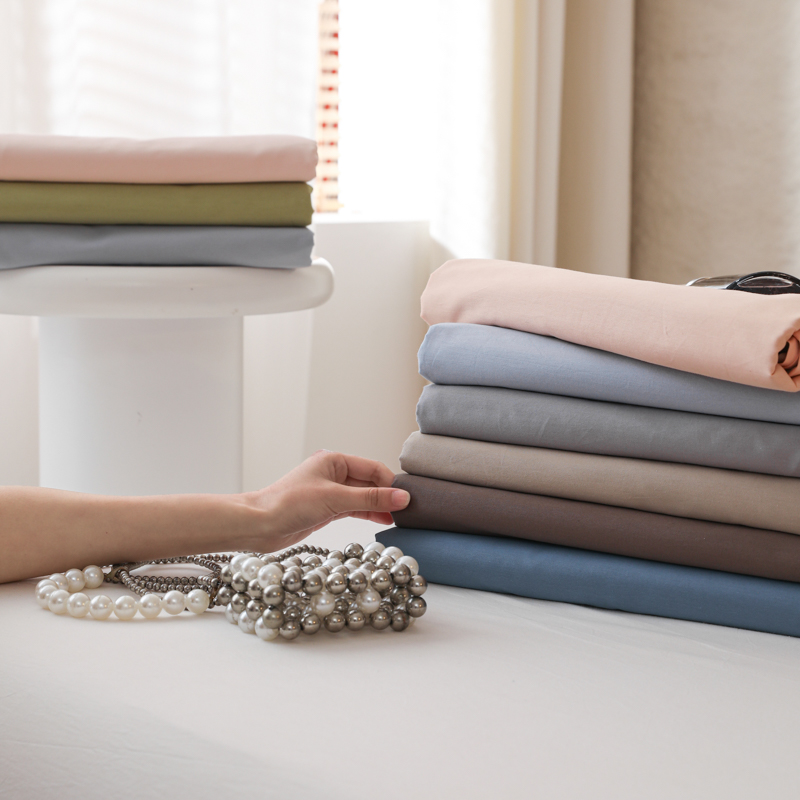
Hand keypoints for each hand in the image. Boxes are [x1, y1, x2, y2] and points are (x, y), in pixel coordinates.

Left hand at [246, 450, 409, 551]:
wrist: (260, 525)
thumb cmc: (288, 503)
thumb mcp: (335, 499)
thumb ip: (371, 499)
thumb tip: (402, 497)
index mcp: (334, 460)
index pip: (373, 468)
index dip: (391, 482)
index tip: (408, 498)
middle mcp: (333, 474)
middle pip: (370, 482)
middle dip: (387, 496)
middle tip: (408, 511)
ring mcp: (330, 492)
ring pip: (363, 497)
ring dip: (380, 506)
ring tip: (400, 519)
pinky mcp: (326, 509)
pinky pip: (354, 508)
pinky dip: (369, 514)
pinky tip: (383, 521)